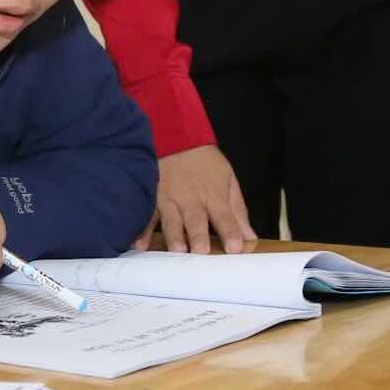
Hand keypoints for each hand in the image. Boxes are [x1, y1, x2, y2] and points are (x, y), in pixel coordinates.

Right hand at [133, 143, 255, 253]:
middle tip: (201, 251)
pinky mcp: (152, 197)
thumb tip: (250, 238)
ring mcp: (169, 198)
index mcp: (213, 195)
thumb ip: (238, 210)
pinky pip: (146, 215)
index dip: (229, 232)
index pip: (224, 217)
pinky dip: (142, 229)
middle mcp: (191, 199)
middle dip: (198, 235)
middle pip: (195, 219)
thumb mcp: (228, 180)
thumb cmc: (205, 163)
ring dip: (173, 235)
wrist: (176, 138)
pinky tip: (139, 244)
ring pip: (171, 219)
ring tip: (176, 250)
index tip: (235, 249)